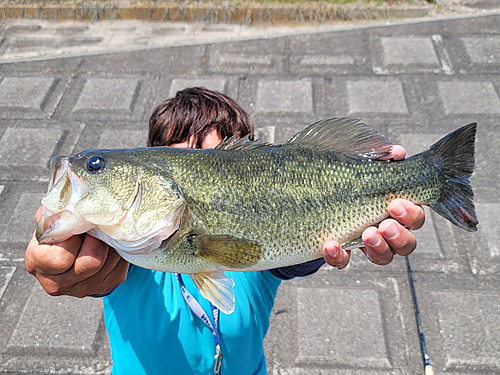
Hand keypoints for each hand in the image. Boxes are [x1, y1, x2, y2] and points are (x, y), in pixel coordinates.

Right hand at [25, 207, 128, 296]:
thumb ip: (55, 213)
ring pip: (109, 264)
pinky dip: (119, 253)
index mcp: (38, 264)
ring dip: (111, 244)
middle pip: (92, 262)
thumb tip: (67, 208)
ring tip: (104, 233)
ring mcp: (81, 289)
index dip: (74, 239)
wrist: (70, 248)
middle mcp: (57, 283)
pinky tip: (111, 244)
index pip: (61, 259)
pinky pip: (120, 268)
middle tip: (97, 227)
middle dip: (98, 239)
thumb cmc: (59, 232)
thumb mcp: (51, 219)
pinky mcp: (103, 287)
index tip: (78, 227)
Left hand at [323, 145, 425, 268]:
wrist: (313, 187)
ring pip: (383, 257)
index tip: (395, 203)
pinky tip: (331, 245)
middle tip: (385, 225)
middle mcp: (386, 229)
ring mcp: (365, 243)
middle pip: (407, 243)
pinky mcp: (342, 251)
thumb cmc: (347, 173)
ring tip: (367, 235)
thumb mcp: (362, 161)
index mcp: (396, 208)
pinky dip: (339, 256)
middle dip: (398, 235)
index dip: (410, 214)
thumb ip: (379, 157)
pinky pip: (344, 261)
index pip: (414, 217)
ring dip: (378, 248)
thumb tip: (394, 153)